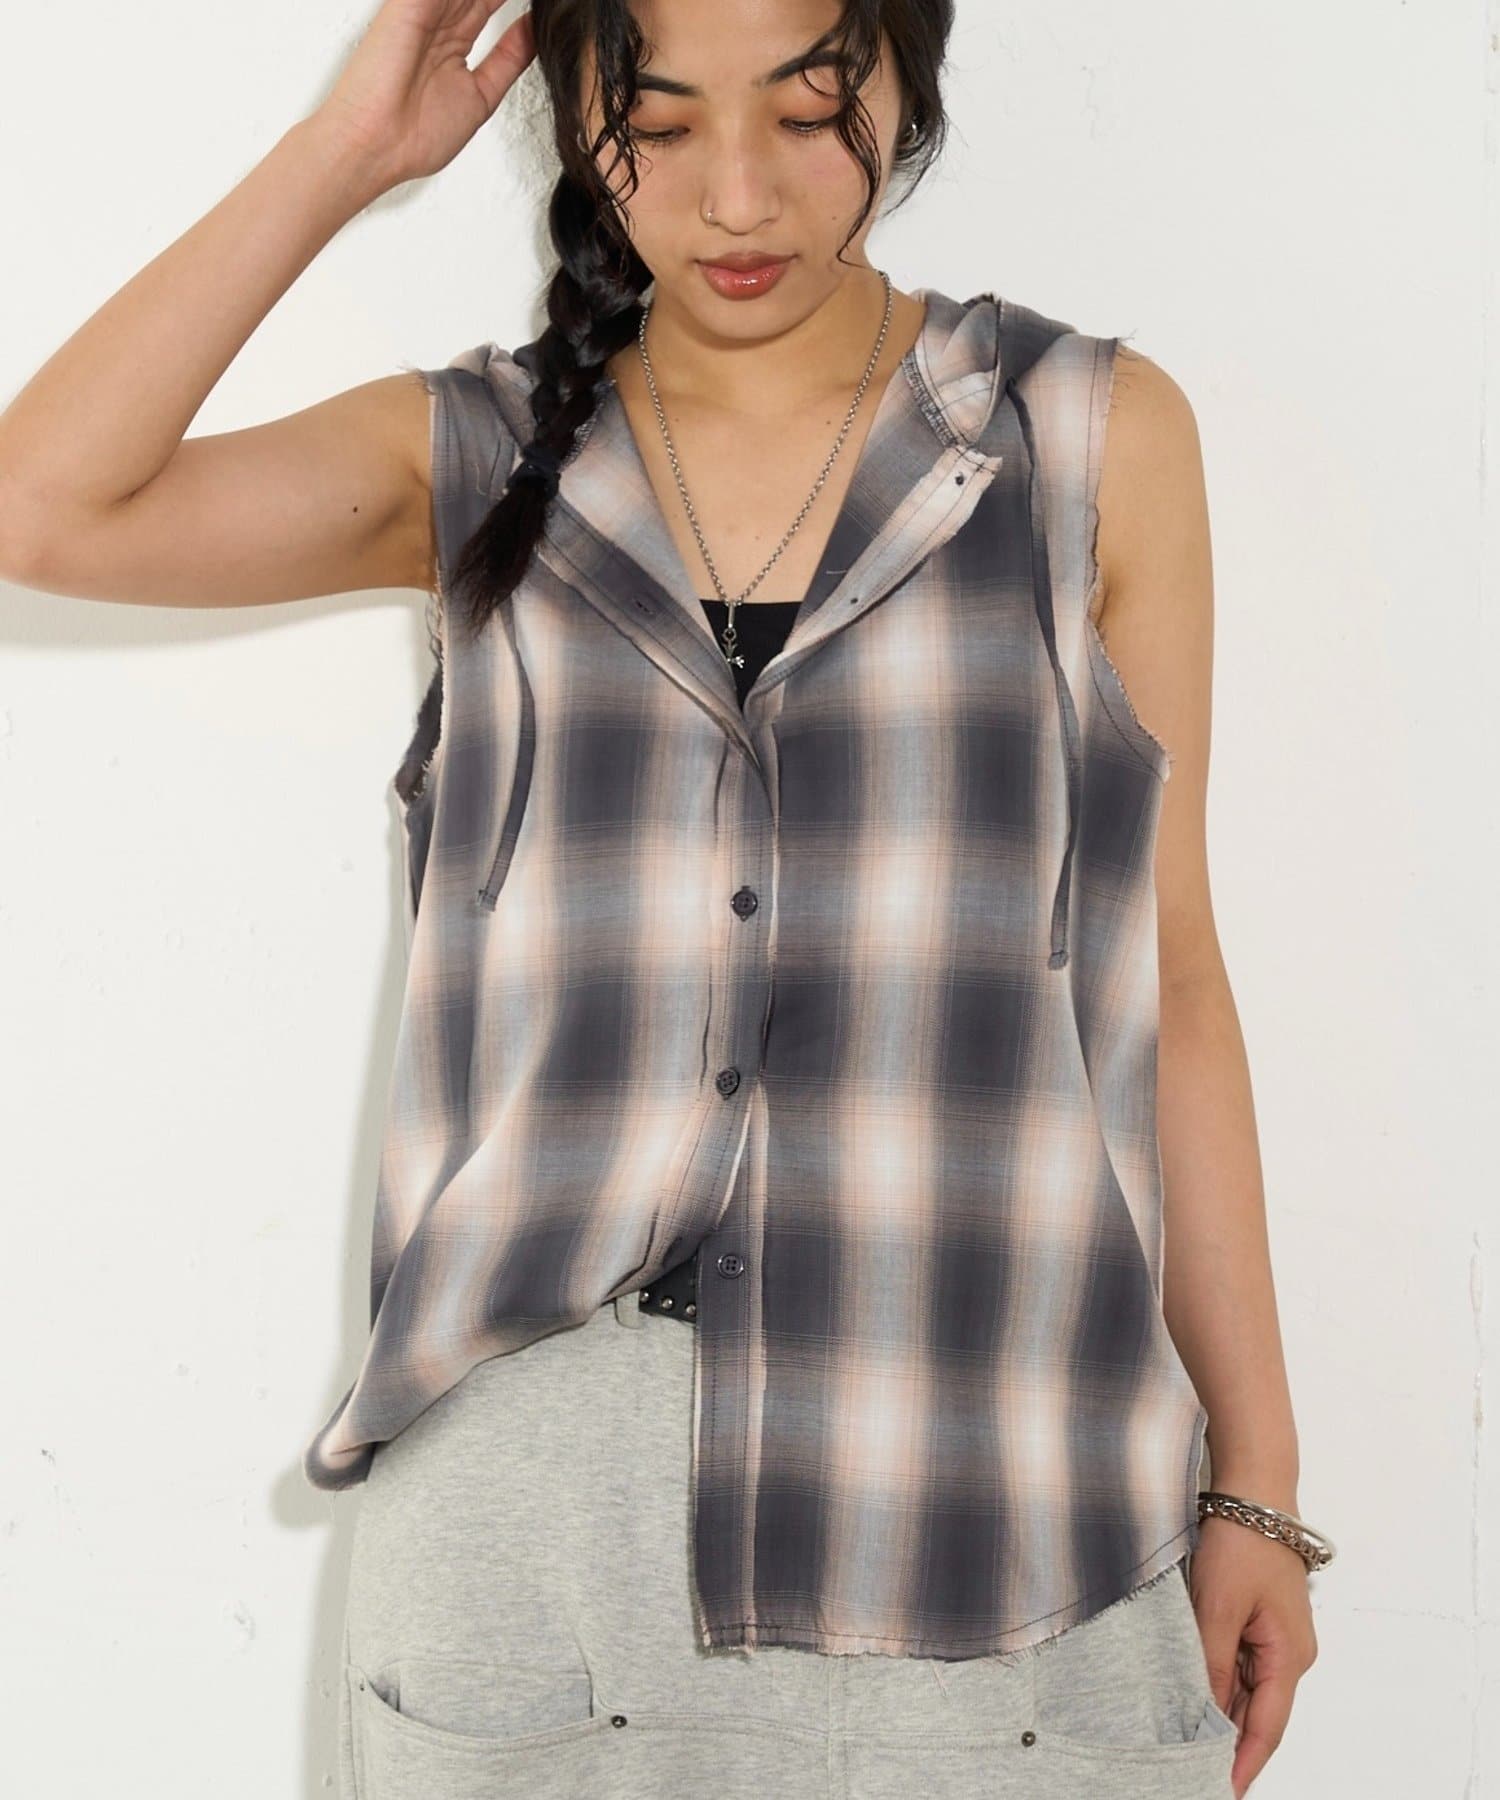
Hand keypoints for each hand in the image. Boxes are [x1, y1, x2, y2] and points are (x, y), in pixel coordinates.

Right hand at [312, 0, 536, 192]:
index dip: (514, 3)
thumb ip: (509, 60)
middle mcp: (437, 23)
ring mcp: (423, 10)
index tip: (548, 3)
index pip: (488, 5)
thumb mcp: (482, 97)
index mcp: (451, 44)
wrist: (378, 145)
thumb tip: (534, 33)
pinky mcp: (409, 4)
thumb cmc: (416, 136)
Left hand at [1187, 1518, 1318, 1795]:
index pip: (1266, 1727)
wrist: (1253, 1490)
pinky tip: (1190, 1692)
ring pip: (1244, 1687)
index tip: (1224, 1792)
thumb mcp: (1218, 1604)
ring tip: (1184, 1741)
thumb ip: (1211, 1660)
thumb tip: (1203, 1711)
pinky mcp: (1256, 1618)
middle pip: (1256, 1711)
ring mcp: (1273, 1635)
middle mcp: (1288, 1653)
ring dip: (1218, 1710)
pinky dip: (1217, 1679)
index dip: (1244, 1763)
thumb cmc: (1243, 1541)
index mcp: (1289, 1656)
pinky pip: (1237, 1661)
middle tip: (1191, 1770)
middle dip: (1227, 1742)